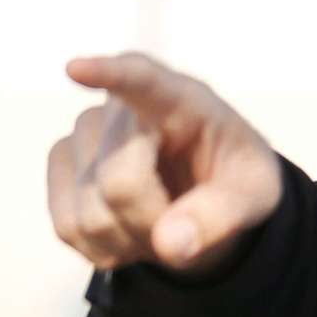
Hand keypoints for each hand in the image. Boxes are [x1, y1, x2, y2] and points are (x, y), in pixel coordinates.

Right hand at [49, 52, 282, 274]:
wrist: (206, 188)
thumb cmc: (233, 175)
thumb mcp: (256, 194)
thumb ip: (223, 214)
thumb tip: (170, 245)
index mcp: (179, 98)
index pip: (141, 80)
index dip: (108, 76)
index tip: (77, 69)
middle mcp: (119, 108)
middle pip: (120, 185)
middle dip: (155, 221)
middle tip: (189, 221)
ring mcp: (82, 133)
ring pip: (91, 214)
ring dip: (133, 239)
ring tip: (163, 219)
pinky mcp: (60, 165)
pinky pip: (69, 228)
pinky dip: (107, 248)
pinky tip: (132, 229)